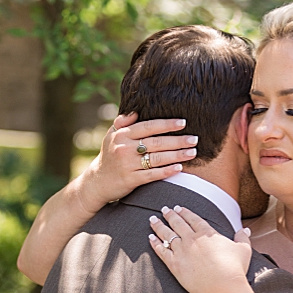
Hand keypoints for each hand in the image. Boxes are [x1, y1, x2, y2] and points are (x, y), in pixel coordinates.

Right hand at [73, 113, 198, 213]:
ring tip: (193, 153)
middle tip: (194, 139)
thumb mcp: (111, 136)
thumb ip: (123, 123)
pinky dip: (167, 171)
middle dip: (178, 141)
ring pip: (157, 158)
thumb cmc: (110, 155)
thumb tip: (136, 111)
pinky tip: (179, 168)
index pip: (148, 127)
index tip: (183, 123)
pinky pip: (153, 174)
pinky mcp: (131, 180)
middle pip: (156, 142)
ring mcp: (128, 164)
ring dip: (177, 155)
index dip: (166, 124)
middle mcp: (124, 148)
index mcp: (122, 135)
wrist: (97, 181)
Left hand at [148, 205, 252, 292]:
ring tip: (152, 219)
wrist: (221, 285)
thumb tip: (245, 229)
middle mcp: (192, 239)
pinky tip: (150, 238)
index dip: (185, 212)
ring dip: (159, 226)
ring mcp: (181, 251)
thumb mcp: (243, 250)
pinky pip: (162, 251)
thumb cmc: (234, 268)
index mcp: (207, 234)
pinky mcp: (174, 264)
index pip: (193, 219)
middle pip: (178, 223)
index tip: (179, 207)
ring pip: (167, 235)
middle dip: (170, 215)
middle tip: (164, 209)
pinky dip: (155, 244)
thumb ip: (242, 238)